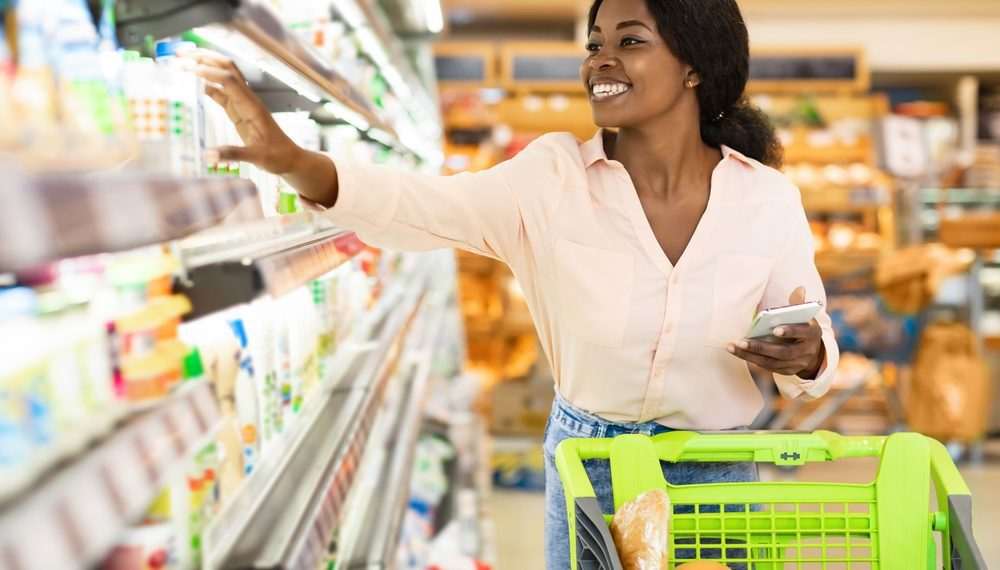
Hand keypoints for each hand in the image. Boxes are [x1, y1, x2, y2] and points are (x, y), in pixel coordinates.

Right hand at [180, 48, 302, 173]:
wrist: (290, 159)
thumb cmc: (278, 156)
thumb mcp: (257, 157)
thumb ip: (233, 154)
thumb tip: (208, 156)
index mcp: (253, 106)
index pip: (230, 81)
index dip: (210, 73)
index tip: (189, 70)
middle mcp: (248, 100)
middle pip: (227, 69)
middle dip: (205, 59)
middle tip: (182, 55)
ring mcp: (243, 104)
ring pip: (224, 77)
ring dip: (205, 67)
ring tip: (183, 62)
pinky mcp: (239, 112)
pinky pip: (222, 93)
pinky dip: (207, 86)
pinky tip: (193, 84)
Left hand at [727, 287, 825, 377]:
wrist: (814, 353)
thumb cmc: (803, 328)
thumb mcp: (805, 316)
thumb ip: (799, 304)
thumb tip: (799, 288)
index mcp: (812, 333)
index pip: (803, 332)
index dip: (790, 331)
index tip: (775, 329)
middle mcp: (806, 350)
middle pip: (783, 352)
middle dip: (761, 347)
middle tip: (741, 342)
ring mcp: (797, 363)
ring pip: (773, 362)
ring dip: (751, 355)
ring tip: (733, 347)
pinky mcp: (787, 371)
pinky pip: (768, 367)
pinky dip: (753, 360)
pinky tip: (738, 353)